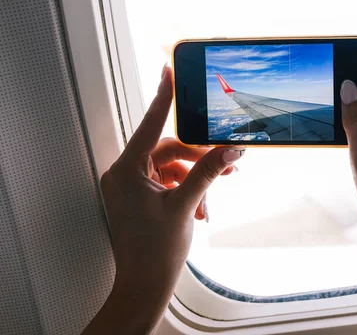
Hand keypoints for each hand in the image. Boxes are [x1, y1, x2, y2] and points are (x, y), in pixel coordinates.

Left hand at [84, 66, 244, 333]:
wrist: (145, 285)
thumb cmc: (155, 251)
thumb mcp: (186, 203)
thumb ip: (208, 170)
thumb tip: (230, 148)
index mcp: (127, 171)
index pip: (148, 124)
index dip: (162, 97)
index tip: (167, 72)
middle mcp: (125, 175)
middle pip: (169, 150)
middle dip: (199, 158)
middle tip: (228, 162)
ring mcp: (132, 188)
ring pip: (172, 168)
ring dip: (196, 179)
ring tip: (213, 197)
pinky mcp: (141, 199)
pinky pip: (169, 183)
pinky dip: (188, 191)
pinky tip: (202, 208)